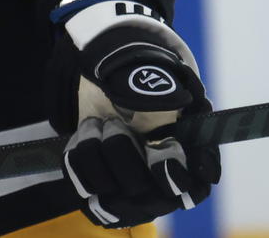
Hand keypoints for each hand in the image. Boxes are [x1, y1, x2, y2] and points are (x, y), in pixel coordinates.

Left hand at [51, 0, 219, 227]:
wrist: (107, 73)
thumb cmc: (141, 76)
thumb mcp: (158, 79)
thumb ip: (166, 96)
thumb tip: (170, 106)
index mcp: (189, 158)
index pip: (190, 189)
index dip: (172, 175)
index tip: (160, 149)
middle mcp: (163, 181)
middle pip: (142, 195)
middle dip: (120, 152)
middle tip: (114, 122)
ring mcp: (130, 186)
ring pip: (109, 195)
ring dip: (94, 154)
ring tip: (97, 124)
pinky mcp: (101, 183)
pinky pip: (84, 188)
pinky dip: (78, 158)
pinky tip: (86, 136)